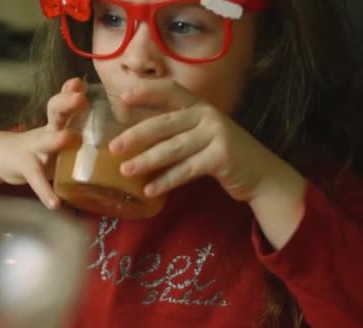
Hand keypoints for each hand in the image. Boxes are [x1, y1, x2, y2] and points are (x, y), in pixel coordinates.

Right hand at [0, 78, 87, 208]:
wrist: (3, 158)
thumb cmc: (42, 147)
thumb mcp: (58, 134)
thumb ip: (81, 131)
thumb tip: (121, 137)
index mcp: (58, 122)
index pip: (65, 101)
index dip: (71, 91)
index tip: (81, 83)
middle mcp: (47, 130)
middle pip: (54, 112)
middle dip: (66, 103)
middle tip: (80, 99)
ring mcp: (34, 148)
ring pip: (44, 140)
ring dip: (56, 139)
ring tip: (67, 138)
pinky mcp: (26, 168)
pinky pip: (36, 180)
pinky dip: (45, 192)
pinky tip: (55, 203)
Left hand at [108, 80, 298, 203]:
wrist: (260, 174)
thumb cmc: (220, 154)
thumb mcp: (198, 135)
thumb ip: (173, 132)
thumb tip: (130, 139)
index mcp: (198, 106)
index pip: (170, 91)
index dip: (147, 91)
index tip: (123, 96)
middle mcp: (207, 115)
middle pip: (165, 124)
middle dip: (136, 135)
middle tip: (113, 147)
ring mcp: (216, 134)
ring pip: (173, 148)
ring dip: (147, 160)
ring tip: (126, 171)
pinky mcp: (222, 156)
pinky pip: (187, 170)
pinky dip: (167, 180)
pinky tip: (149, 189)